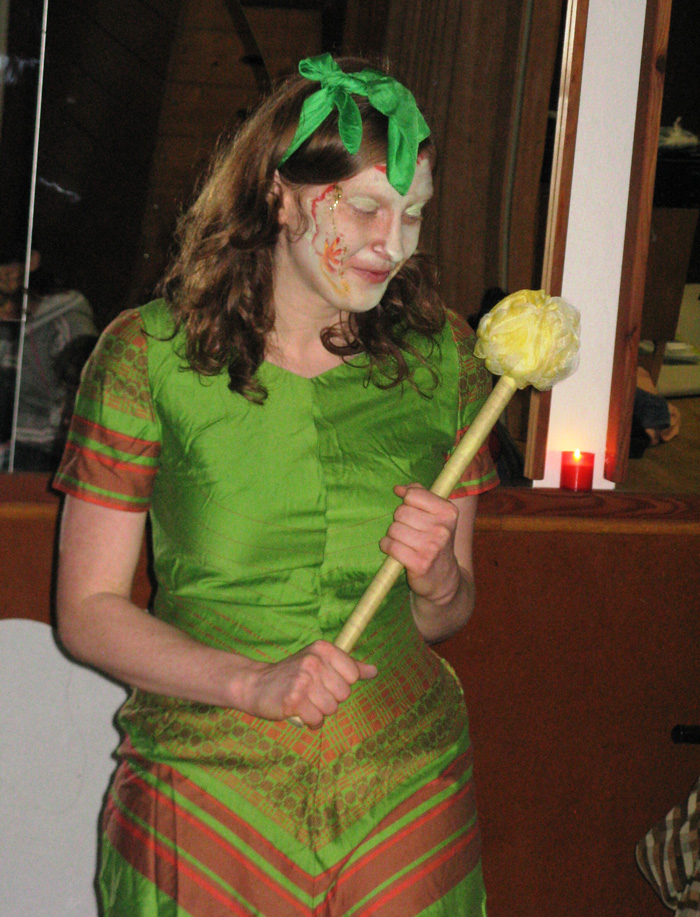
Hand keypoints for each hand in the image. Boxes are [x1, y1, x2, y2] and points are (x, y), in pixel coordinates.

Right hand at [242, 640, 376, 727]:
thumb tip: (374, 671)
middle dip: (330, 699)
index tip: (323, 680)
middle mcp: (313, 661)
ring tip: (304, 701)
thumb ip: (349, 667)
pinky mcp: (293, 700)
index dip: (341, 684)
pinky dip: (309, 721)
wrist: (256, 685)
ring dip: (319, 711)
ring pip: (331, 709)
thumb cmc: (293, 675)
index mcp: (323, 649)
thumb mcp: (320, 662)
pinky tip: (298, 711)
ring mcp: (303, 680)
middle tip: (311, 692)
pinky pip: (317, 720)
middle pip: (344, 694)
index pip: (354, 675)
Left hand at [379, 483, 461, 604]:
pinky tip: (396, 551)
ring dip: (392, 535)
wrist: (444, 579)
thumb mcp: (436, 516)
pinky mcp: (420, 564)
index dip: (406, 502)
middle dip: (399, 521)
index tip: (411, 512)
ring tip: (403, 542)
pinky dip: (387, 547)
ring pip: (394, 528)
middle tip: (408, 532)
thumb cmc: (435, 542)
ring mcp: (432, 547)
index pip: (413, 495)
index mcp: (448, 512)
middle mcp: (443, 529)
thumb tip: (398, 488)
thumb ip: (420, 495)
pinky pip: (391, 545)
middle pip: (401, 511)